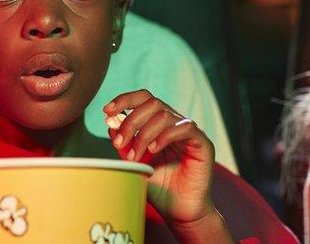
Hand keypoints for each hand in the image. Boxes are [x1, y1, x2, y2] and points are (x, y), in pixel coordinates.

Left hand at [105, 90, 230, 242]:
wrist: (179, 211)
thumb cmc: (158, 187)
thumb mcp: (134, 163)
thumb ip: (124, 143)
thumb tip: (111, 122)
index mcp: (159, 123)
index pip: (144, 98)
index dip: (125, 100)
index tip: (106, 111)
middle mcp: (175, 123)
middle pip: (152, 103)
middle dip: (131, 121)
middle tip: (119, 144)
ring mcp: (189, 132)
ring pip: (164, 115)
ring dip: (144, 134)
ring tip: (135, 156)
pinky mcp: (202, 143)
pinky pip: (184, 128)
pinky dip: (164, 136)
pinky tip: (153, 150)